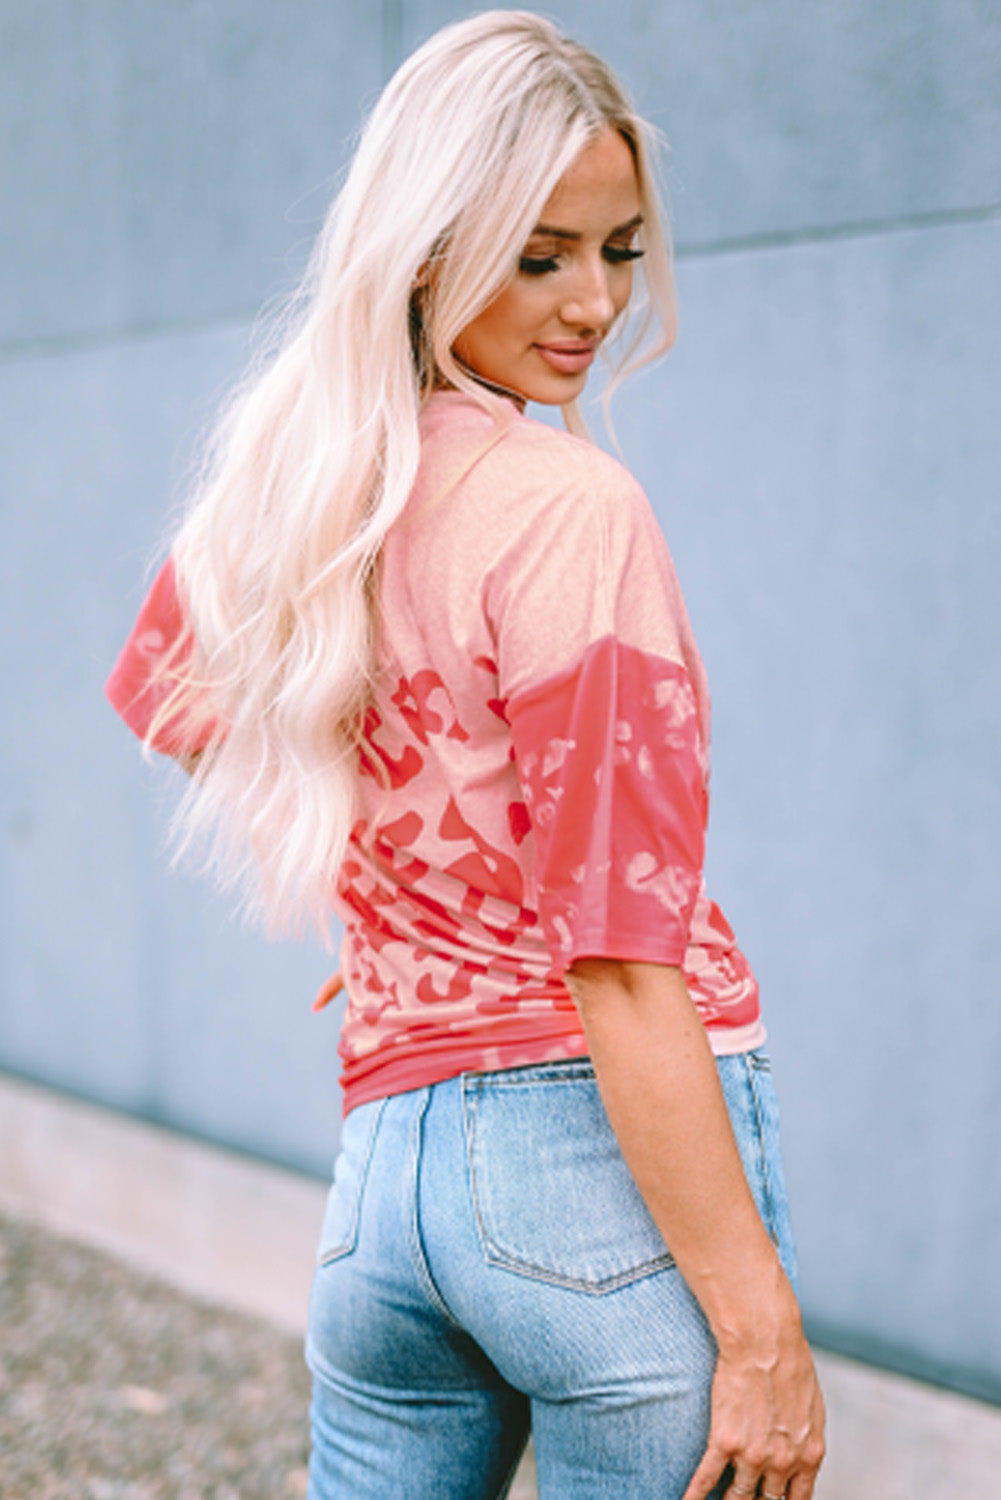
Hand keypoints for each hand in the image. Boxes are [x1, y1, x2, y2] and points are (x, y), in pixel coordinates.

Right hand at [681, 1318, 825, 1499]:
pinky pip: (706, 1478)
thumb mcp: (812, 1408)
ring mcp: (753, 1455)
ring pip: (737, 1496)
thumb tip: (800, 1453)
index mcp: (808, 1455)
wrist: (765, 1340)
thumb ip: (805, 1439)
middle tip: (744, 1499)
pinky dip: (695, 1496)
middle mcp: (782, 1463)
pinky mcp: (725, 1441)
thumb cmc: (790, 1363)